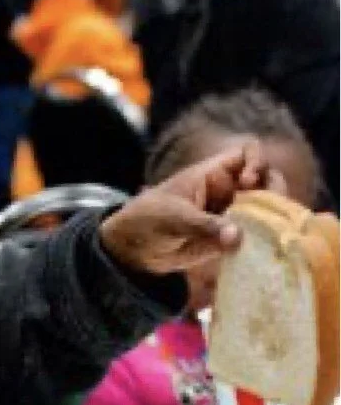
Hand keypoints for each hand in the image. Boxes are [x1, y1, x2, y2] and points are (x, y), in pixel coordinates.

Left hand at [99, 142, 288, 293]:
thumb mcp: (172, 218)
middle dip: (274, 192)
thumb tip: (236, 237)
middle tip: (271, 211)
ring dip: (272, 219)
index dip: (256, 162)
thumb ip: (203, 226)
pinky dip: (262, 239)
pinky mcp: (228, 238)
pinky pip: (253, 235)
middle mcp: (227, 190)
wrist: (131, 250)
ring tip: (271, 232)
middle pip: (266, 181)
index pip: (247, 153)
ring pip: (264, 209)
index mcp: (213, 173)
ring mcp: (230, 214)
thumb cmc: (146, 221)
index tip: (247, 182)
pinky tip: (264, 248)